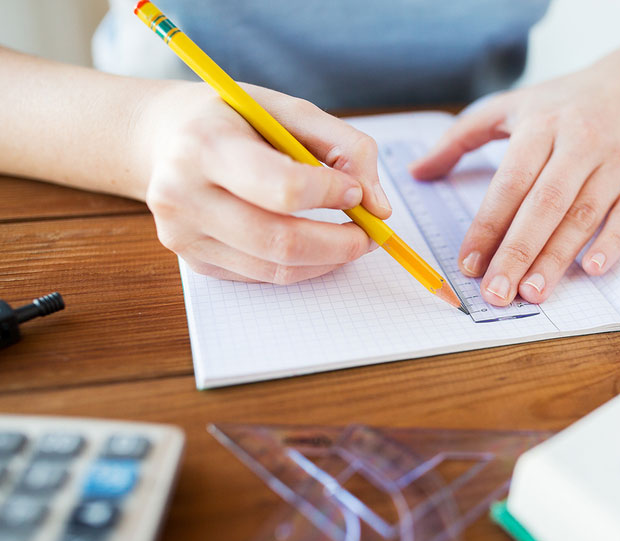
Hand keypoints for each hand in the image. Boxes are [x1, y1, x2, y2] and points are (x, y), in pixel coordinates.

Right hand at [139, 82, 390, 283]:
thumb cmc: (234, 119)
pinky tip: (311, 241)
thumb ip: (345, 147)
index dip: (330, 195)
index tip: (356, 192)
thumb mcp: (288, 110)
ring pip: (276, 268)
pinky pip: (263, 275)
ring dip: (327, 259)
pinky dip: (301, 264)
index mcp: (204, 145)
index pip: (282, 188)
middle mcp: (183, 194)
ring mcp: (183, 235)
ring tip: (348, 238)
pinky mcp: (194, 261)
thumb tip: (379, 207)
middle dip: (340, 244)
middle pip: (280, 241)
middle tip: (370, 235)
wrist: (164, 137)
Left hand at [410, 46, 619, 305]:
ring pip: (584, 215)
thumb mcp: (510, 106)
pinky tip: (593, 269)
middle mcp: (580, 140)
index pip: (509, 183)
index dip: (487, 226)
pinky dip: (614, 242)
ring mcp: (618, 160)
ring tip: (532, 293)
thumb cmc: (565, 103)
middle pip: (545, 204)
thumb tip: (415, 171)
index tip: (467, 264)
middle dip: (518, 252)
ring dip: (557, 258)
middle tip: (496, 293)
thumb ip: (460, 137)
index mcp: (541, 125)